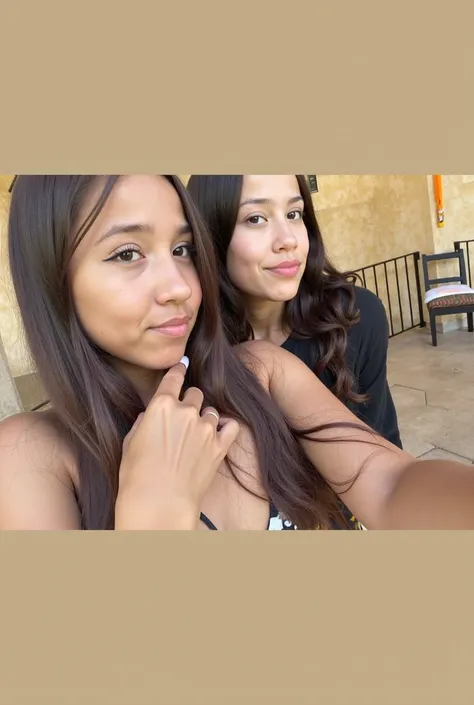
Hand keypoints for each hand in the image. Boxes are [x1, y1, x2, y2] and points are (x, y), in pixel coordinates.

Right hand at [115, 357, 239, 529]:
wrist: (159, 502)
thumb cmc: (137, 476)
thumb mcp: (129, 443)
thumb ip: (142, 424)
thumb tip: (149, 417)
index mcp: (160, 405)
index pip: (173, 378)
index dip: (178, 371)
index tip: (182, 366)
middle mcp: (185, 411)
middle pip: (194, 394)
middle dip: (189, 402)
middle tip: (183, 417)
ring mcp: (205, 428)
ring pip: (211, 410)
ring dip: (205, 418)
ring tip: (198, 433)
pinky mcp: (219, 446)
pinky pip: (230, 426)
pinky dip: (225, 428)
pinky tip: (218, 434)